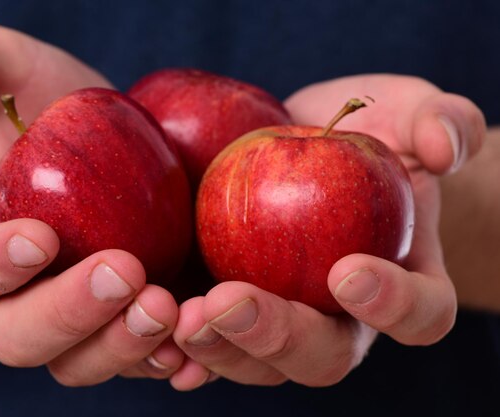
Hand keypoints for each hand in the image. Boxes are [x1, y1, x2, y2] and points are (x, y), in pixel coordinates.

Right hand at [0, 24, 183, 384]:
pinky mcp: (126, 321)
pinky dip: (170, 359)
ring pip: (82, 362)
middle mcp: (17, 297)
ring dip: (123, 346)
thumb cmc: (36, 109)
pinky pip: (141, 359)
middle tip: (124, 272)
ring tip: (167, 307)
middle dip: (70, 315)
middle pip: (21, 337)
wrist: (89, 145)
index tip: (39, 237)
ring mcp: (76, 318)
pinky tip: (201, 342)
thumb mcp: (4, 71)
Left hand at [170, 74, 485, 389]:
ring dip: (218, 348)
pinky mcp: (235, 309)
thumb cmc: (368, 133)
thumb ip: (440, 122)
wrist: (311, 146)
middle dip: (275, 337)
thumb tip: (444, 149)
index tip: (347, 270)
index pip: (418, 314)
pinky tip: (153, 331)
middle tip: (227, 303)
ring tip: (179, 316)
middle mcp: (343, 318)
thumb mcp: (410, 112)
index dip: (391, 304)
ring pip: (260, 364)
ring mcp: (286, 321)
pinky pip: (212, 343)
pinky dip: (181, 347)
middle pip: (322, 355)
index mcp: (403, 283)